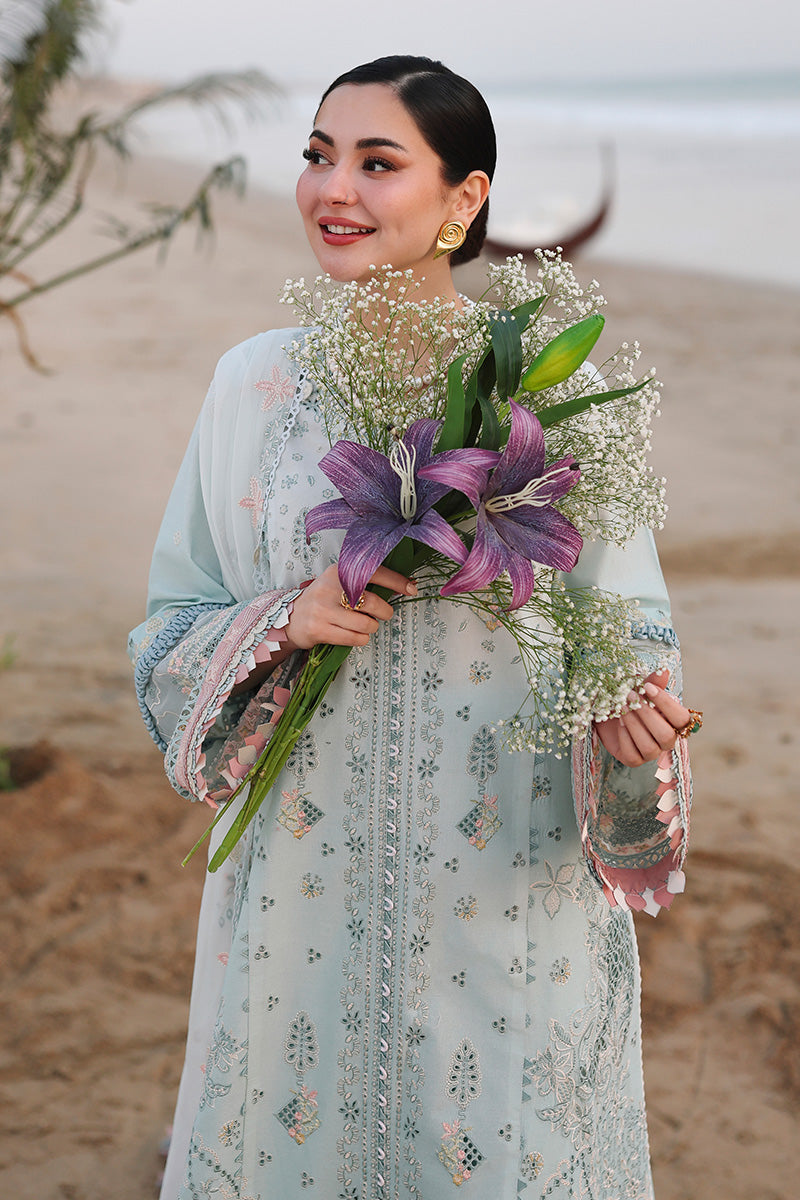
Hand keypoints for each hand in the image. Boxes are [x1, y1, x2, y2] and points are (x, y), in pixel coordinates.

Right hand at [284, 564, 416, 650]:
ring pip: (366, 624)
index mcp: (338, 571)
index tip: (411, 588)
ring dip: (371, 628)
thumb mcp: (338, 582)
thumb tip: (405, 585)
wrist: (291, 618)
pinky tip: (355, 634)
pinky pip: (354, 638)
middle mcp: (330, 588)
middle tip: (382, 614)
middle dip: (385, 612)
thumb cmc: (323, 600)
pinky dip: (361, 639)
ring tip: (365, 625)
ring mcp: (323, 610)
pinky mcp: (319, 629)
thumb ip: (364, 582)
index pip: (374, 572)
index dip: (396, 581)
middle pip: (372, 602)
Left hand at [594, 669, 690, 766]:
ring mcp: (651, 751)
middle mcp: (665, 738)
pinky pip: (634, 756)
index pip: (682, 719)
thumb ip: (652, 681)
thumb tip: (664, 670)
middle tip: (630, 695)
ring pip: (650, 748)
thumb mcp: (637, 686)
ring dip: (634, 725)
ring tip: (622, 708)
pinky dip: (625, 738)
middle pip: (666, 736)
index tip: (647, 688)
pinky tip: (619, 723)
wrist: (602, 709)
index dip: (667, 704)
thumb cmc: (626, 697)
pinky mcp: (633, 759)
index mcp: (672, 720)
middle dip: (647, 715)